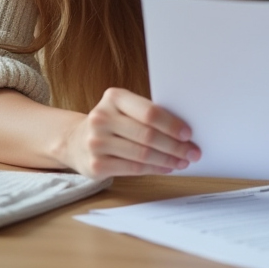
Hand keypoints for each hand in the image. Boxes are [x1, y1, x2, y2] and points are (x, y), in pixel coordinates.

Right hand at [56, 87, 200, 179]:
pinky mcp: (96, 165)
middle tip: (193, 152)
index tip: (189, 134)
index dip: (172, 124)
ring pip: (142, 154)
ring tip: (183, 161)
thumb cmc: (112, 122)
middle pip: (148, 135)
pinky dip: (154, 169)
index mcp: (113, 97)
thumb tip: (184, 131)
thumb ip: (147, 114)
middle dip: (175, 146)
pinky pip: (133, 169)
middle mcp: (101, 118)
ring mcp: (96, 142)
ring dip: (168, 160)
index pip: (149, 112)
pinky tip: (167, 167)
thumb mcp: (124, 108)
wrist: (75, 140)